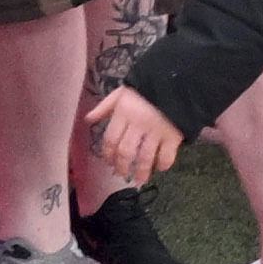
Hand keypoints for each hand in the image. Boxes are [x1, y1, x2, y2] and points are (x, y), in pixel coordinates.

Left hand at [71, 84, 186, 201]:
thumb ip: (104, 107)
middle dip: (122, 167)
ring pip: (145, 157)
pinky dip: (164, 164)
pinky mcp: (173, 135)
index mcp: (123, 113)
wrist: (174, 83)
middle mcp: (138, 124)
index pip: (111, 139)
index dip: (108, 154)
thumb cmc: (145, 90)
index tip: (109, 163)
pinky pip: (167, 155)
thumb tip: (88, 120)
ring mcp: (156, 131)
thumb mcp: (121, 93)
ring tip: (139, 180)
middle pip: (126, 152)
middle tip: (122, 174)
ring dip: (142, 172)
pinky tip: (161, 168)